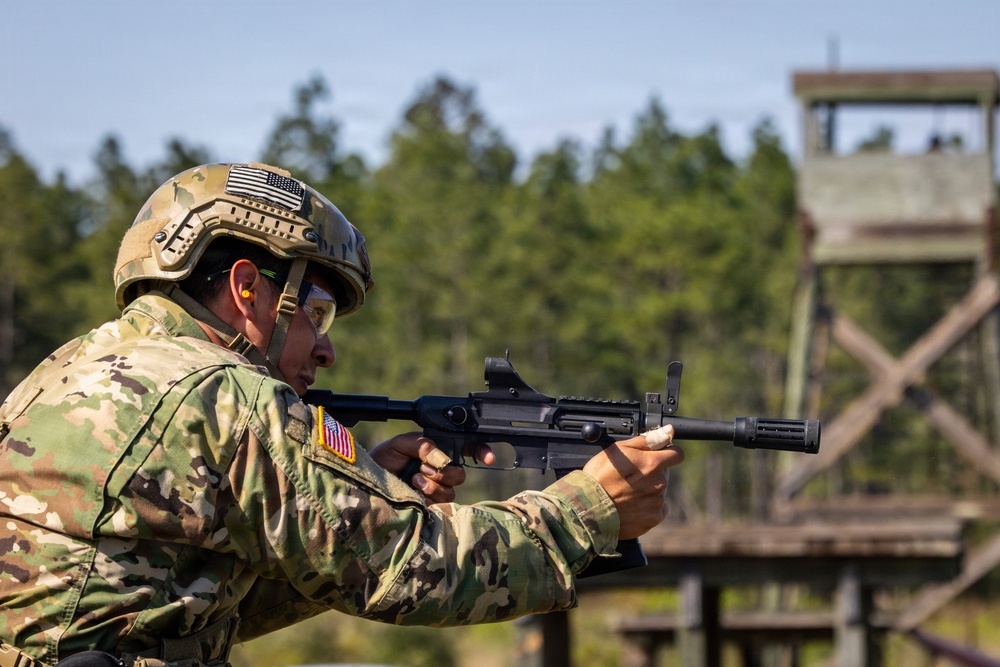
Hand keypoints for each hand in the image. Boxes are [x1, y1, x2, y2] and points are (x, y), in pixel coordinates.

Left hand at [370, 433, 494, 503]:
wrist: (365, 484)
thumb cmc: (381, 460)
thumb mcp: (400, 444)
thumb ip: (422, 444)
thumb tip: (441, 458)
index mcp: (436, 450)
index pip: (466, 448)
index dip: (480, 451)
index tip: (487, 458)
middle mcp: (439, 470)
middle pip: (460, 472)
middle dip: (445, 470)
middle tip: (424, 467)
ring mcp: (436, 488)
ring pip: (453, 488)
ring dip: (434, 483)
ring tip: (414, 479)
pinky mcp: (430, 505)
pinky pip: (443, 501)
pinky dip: (429, 494)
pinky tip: (414, 490)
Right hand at [582, 426, 683, 539]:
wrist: (588, 508)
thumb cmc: (600, 476)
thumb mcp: (619, 449)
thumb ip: (648, 440)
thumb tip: (668, 431)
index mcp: (653, 464)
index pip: (677, 454)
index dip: (667, 452)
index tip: (656, 454)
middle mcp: (660, 483)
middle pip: (664, 473)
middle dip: (651, 471)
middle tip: (630, 475)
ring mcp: (657, 502)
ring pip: (659, 491)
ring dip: (648, 489)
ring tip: (626, 492)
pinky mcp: (653, 518)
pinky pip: (657, 509)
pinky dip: (647, 506)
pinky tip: (631, 504)